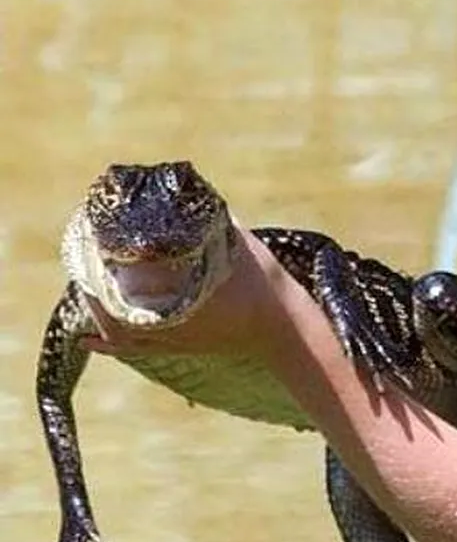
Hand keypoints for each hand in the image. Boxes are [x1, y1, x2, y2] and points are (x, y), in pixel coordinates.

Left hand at [81, 225, 307, 359]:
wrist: (285, 328)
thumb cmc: (265, 287)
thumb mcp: (240, 245)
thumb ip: (213, 222)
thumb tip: (188, 190)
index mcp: (177, 300)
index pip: (121, 286)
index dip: (100, 266)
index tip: (91, 246)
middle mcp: (167, 325)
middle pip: (111, 309)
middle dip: (95, 285)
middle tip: (87, 261)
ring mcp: (172, 342)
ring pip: (118, 332)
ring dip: (98, 312)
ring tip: (87, 289)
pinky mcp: (179, 350)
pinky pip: (134, 351)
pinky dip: (109, 345)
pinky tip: (89, 340)